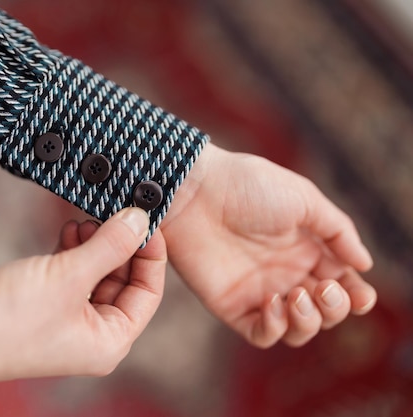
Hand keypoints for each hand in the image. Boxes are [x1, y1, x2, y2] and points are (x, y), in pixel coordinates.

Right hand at [0, 208, 166, 390]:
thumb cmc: (7, 320)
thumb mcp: (68, 277)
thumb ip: (109, 246)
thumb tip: (141, 220)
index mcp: (109, 340)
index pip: (148, 293)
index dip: (151, 254)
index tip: (147, 220)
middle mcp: (92, 334)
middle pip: (123, 282)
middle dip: (119, 246)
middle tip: (115, 212)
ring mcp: (67, 319)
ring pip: (97, 275)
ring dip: (95, 246)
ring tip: (86, 220)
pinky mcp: (45, 305)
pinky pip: (72, 275)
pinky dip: (73, 252)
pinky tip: (69, 230)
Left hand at [162, 144, 376, 347]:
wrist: (195, 190)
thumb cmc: (247, 185)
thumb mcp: (304, 199)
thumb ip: (338, 232)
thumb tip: (365, 265)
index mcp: (304, 249)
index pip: (339, 284)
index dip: (355, 296)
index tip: (362, 295)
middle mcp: (283, 274)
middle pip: (322, 312)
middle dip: (334, 308)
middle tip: (325, 287)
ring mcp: (257, 291)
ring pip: (296, 330)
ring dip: (309, 322)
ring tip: (298, 295)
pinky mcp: (230, 304)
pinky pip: (261, 334)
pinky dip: (276, 329)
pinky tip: (274, 303)